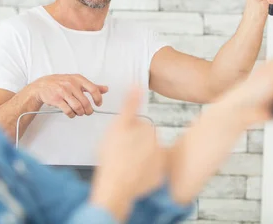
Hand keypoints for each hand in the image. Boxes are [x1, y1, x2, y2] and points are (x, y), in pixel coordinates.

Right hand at [30, 74, 107, 117]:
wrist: (43, 85)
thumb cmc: (61, 83)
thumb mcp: (77, 81)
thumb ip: (92, 86)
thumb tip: (106, 89)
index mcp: (78, 79)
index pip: (93, 89)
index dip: (98, 98)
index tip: (98, 104)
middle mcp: (71, 84)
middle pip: (85, 102)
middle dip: (88, 110)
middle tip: (88, 112)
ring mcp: (63, 92)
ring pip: (77, 107)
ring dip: (80, 113)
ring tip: (79, 113)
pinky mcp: (57, 99)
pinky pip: (68, 111)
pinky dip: (71, 114)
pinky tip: (71, 113)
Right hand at [90, 87, 164, 220]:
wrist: (116, 188)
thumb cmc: (113, 157)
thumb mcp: (118, 126)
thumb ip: (129, 105)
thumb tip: (137, 84)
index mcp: (148, 131)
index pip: (139, 126)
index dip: (127, 132)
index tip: (120, 141)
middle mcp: (158, 145)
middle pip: (145, 141)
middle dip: (135, 144)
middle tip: (121, 153)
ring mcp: (159, 162)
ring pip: (147, 156)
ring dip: (139, 158)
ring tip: (125, 164)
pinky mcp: (158, 177)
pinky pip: (151, 171)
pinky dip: (144, 173)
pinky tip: (132, 174)